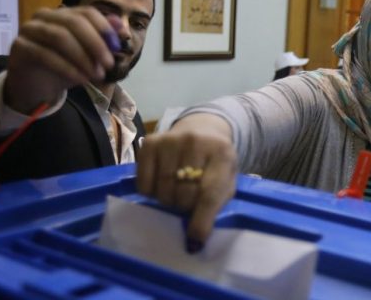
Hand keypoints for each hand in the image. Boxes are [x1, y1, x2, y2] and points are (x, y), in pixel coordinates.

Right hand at [4, 6, 117, 112]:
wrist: (36, 87)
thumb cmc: (64, 67)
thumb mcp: (88, 54)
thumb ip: (103, 39)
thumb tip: (121, 27)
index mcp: (63, 14)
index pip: (87, 13)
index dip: (105, 28)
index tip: (118, 48)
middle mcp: (44, 16)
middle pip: (74, 22)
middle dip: (96, 44)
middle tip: (109, 64)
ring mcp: (29, 29)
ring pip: (59, 37)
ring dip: (82, 57)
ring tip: (96, 74)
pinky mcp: (19, 47)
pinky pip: (44, 54)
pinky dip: (66, 67)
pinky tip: (79, 79)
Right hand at [136, 114, 237, 249]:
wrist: (204, 130)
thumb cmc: (216, 164)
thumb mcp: (227, 182)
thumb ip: (215, 206)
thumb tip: (194, 241)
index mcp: (223, 154)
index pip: (209, 194)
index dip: (201, 220)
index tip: (194, 240)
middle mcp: (196, 142)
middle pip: (183, 195)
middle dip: (185, 208)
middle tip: (189, 202)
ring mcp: (171, 139)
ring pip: (162, 191)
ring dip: (168, 201)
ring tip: (177, 191)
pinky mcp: (150, 142)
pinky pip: (144, 184)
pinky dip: (151, 192)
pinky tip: (162, 183)